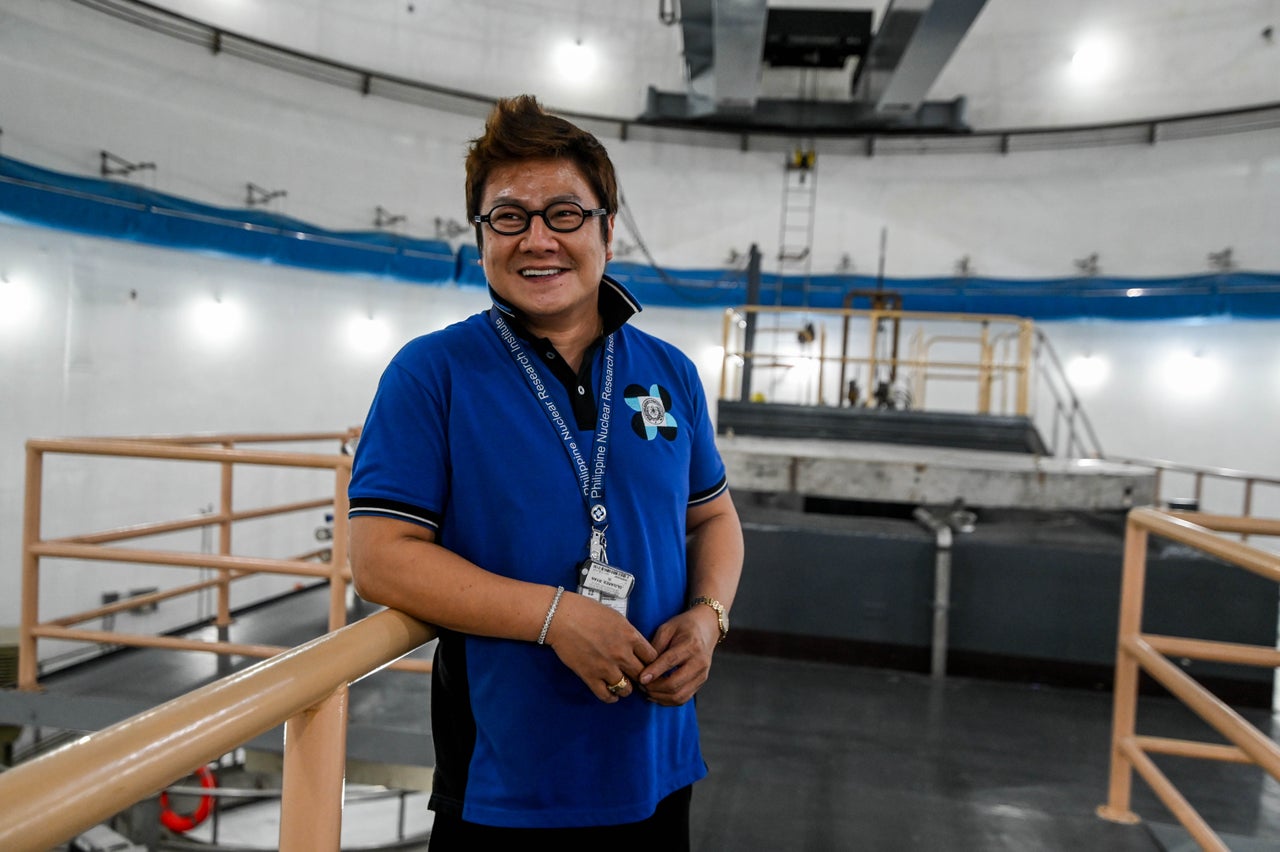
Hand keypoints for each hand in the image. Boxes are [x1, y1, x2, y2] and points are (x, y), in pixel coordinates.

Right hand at [544, 591, 658, 702]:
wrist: (562, 617)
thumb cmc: (588, 611)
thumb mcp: (616, 617)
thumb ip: (628, 633)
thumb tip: (635, 646)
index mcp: (630, 636)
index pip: (653, 657)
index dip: (652, 663)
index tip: (647, 665)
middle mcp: (622, 654)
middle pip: (642, 674)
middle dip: (642, 678)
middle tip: (638, 679)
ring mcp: (606, 667)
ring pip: (626, 689)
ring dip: (627, 689)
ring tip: (623, 685)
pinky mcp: (590, 676)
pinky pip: (606, 695)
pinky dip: (611, 697)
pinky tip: (612, 694)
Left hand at [636, 606, 719, 705]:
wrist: (707, 628)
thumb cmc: (684, 626)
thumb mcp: (667, 628)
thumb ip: (655, 646)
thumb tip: (642, 666)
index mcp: (691, 645)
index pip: (671, 662)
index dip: (654, 672)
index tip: (641, 678)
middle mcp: (699, 663)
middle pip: (675, 684)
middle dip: (654, 688)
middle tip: (640, 685)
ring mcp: (702, 675)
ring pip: (679, 696)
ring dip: (660, 697)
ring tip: (646, 690)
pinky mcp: (700, 683)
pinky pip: (683, 699)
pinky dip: (668, 700)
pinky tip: (656, 695)